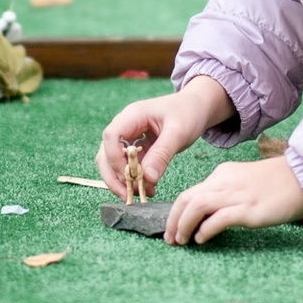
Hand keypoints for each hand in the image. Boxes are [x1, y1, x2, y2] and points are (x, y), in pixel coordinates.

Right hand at [96, 75, 234, 200]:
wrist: (197, 107)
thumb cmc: (188, 112)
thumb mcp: (178, 132)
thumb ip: (162, 154)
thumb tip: (148, 179)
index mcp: (132, 115)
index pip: (111, 137)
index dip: (115, 159)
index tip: (130, 177)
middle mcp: (125, 126)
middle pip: (106, 153)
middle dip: (114, 177)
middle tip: (129, 195)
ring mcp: (129, 137)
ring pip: (113, 162)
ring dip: (123, 181)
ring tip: (142, 194)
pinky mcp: (136, 147)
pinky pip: (128, 165)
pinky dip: (134, 179)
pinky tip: (149, 188)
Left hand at [164, 155, 302, 244]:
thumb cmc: (278, 183)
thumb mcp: (244, 182)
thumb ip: (225, 194)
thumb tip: (207, 216)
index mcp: (222, 174)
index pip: (190, 192)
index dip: (176, 213)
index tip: (173, 228)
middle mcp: (225, 182)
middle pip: (186, 198)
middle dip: (173, 221)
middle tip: (170, 240)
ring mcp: (237, 195)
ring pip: (197, 206)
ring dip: (184, 226)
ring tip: (182, 242)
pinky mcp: (250, 209)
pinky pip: (218, 218)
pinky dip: (205, 230)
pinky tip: (202, 240)